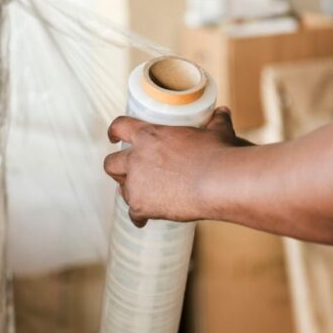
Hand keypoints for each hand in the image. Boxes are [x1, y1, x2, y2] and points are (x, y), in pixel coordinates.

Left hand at [103, 106, 251, 227]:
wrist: (218, 182)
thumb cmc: (217, 154)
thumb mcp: (217, 133)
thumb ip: (216, 121)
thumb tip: (222, 112)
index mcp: (149, 136)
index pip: (120, 127)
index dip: (114, 131)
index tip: (114, 137)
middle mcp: (136, 158)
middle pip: (110, 163)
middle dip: (117, 168)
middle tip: (128, 173)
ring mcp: (136, 183)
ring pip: (122, 190)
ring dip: (131, 192)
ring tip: (143, 197)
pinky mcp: (141, 206)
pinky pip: (134, 214)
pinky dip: (139, 217)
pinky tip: (145, 219)